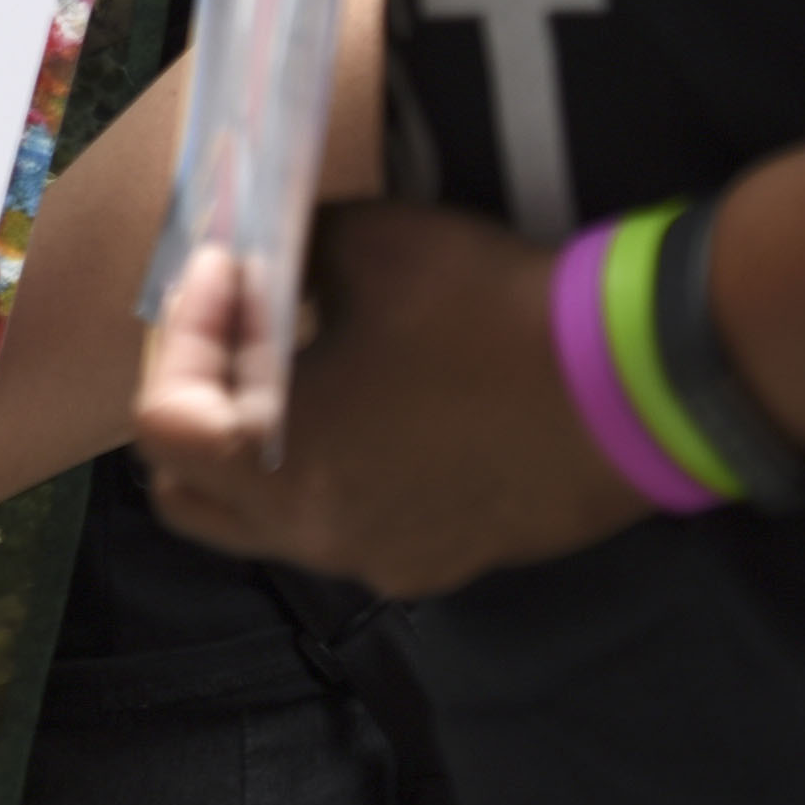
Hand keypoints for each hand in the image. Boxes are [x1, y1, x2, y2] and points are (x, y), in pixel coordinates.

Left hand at [131, 200, 645, 597]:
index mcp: (283, 471)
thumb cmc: (490, 312)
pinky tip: (377, 398)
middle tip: (236, 329)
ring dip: (263, 438)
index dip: (183, 335)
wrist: (639, 384)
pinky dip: (331, 466)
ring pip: (268, 516)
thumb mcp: (365, 244)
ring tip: (304, 353)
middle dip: (196, 404)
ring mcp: (384, 560)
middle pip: (193, 492)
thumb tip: (260, 271)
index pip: (164, 423)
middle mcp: (320, 538)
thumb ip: (284, 258)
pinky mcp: (443, 560)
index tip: (230, 273)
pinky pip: (346, 523)